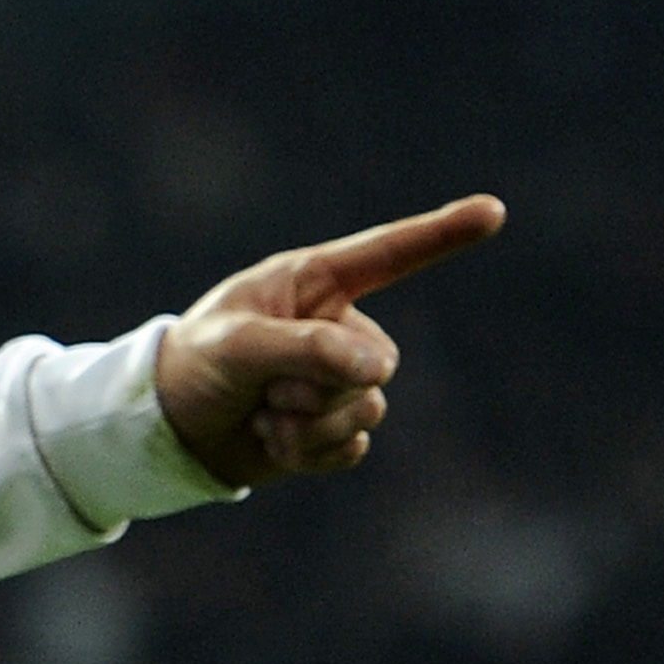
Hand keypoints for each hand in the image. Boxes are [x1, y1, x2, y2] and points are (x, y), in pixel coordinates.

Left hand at [153, 193, 505, 487]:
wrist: (170, 428)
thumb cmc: (195, 365)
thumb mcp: (236, 346)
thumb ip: (305, 348)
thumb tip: (378, 371)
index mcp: (312, 283)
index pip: (387, 255)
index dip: (441, 234)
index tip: (493, 210)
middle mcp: (336, 326)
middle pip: (378, 362)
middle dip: (318, 385)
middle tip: (261, 387)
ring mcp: (340, 379)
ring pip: (368, 409)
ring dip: (306, 424)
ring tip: (260, 413)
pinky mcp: (336, 427)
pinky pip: (352, 447)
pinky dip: (307, 453)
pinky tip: (271, 440)